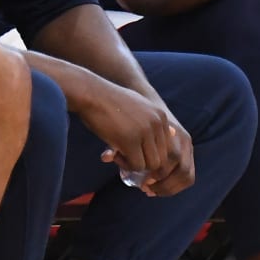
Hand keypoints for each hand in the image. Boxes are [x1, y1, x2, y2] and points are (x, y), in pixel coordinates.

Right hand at [77, 82, 193, 197]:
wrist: (91, 94)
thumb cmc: (110, 102)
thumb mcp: (137, 107)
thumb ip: (150, 123)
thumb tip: (162, 143)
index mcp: (161, 116)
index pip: (168, 148)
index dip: (152, 155)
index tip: (137, 154)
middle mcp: (157, 123)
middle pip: (162, 158)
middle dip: (146, 163)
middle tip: (128, 159)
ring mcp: (145, 132)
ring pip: (151, 164)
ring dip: (136, 165)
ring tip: (120, 156)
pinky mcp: (130, 141)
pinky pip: (137, 166)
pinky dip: (126, 165)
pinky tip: (114, 154)